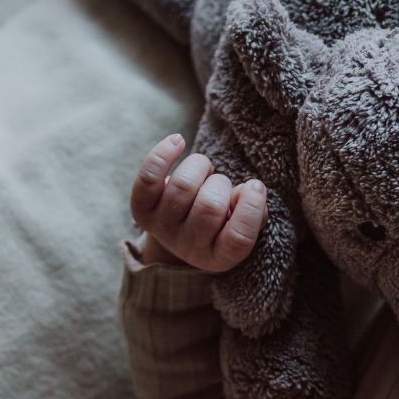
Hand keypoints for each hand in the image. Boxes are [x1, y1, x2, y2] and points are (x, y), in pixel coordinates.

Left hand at [130, 134, 267, 270]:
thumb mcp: (242, 223)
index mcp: (220, 257)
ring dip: (200, 166)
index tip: (256, 185)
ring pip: (183, 186)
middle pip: (209, 207)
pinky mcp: (141, 210)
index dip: (250, 207)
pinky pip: (149, 177)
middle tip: (221, 184)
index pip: (239, 238)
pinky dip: (163, 154)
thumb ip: (254, 211)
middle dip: (222, 184)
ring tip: (204, 172)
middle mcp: (188, 248)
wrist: (182, 231)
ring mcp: (163, 229)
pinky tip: (178, 141)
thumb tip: (248, 189)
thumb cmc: (222, 223)